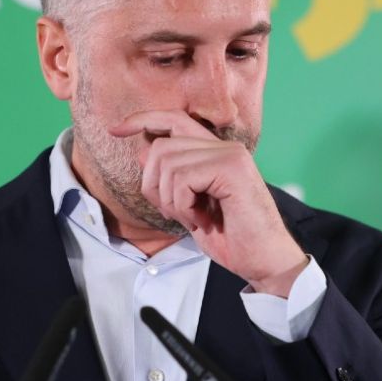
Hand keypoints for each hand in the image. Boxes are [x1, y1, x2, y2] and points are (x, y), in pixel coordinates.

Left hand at [110, 110, 306, 296]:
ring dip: (170, 199)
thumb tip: (141, 151)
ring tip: (193, 218)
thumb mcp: (189, 206)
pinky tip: (201, 220)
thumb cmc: (232, 238)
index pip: (174, 119)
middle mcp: (225, 146)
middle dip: (154, 185)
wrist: (265, 260)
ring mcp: (230, 154)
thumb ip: (171, 179)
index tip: (116, 130)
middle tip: (176, 212)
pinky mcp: (232, 168)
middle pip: (161, 146)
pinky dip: (182, 204)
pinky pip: (182, 177)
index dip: (143, 120)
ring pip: (167, 161)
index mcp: (217, 151)